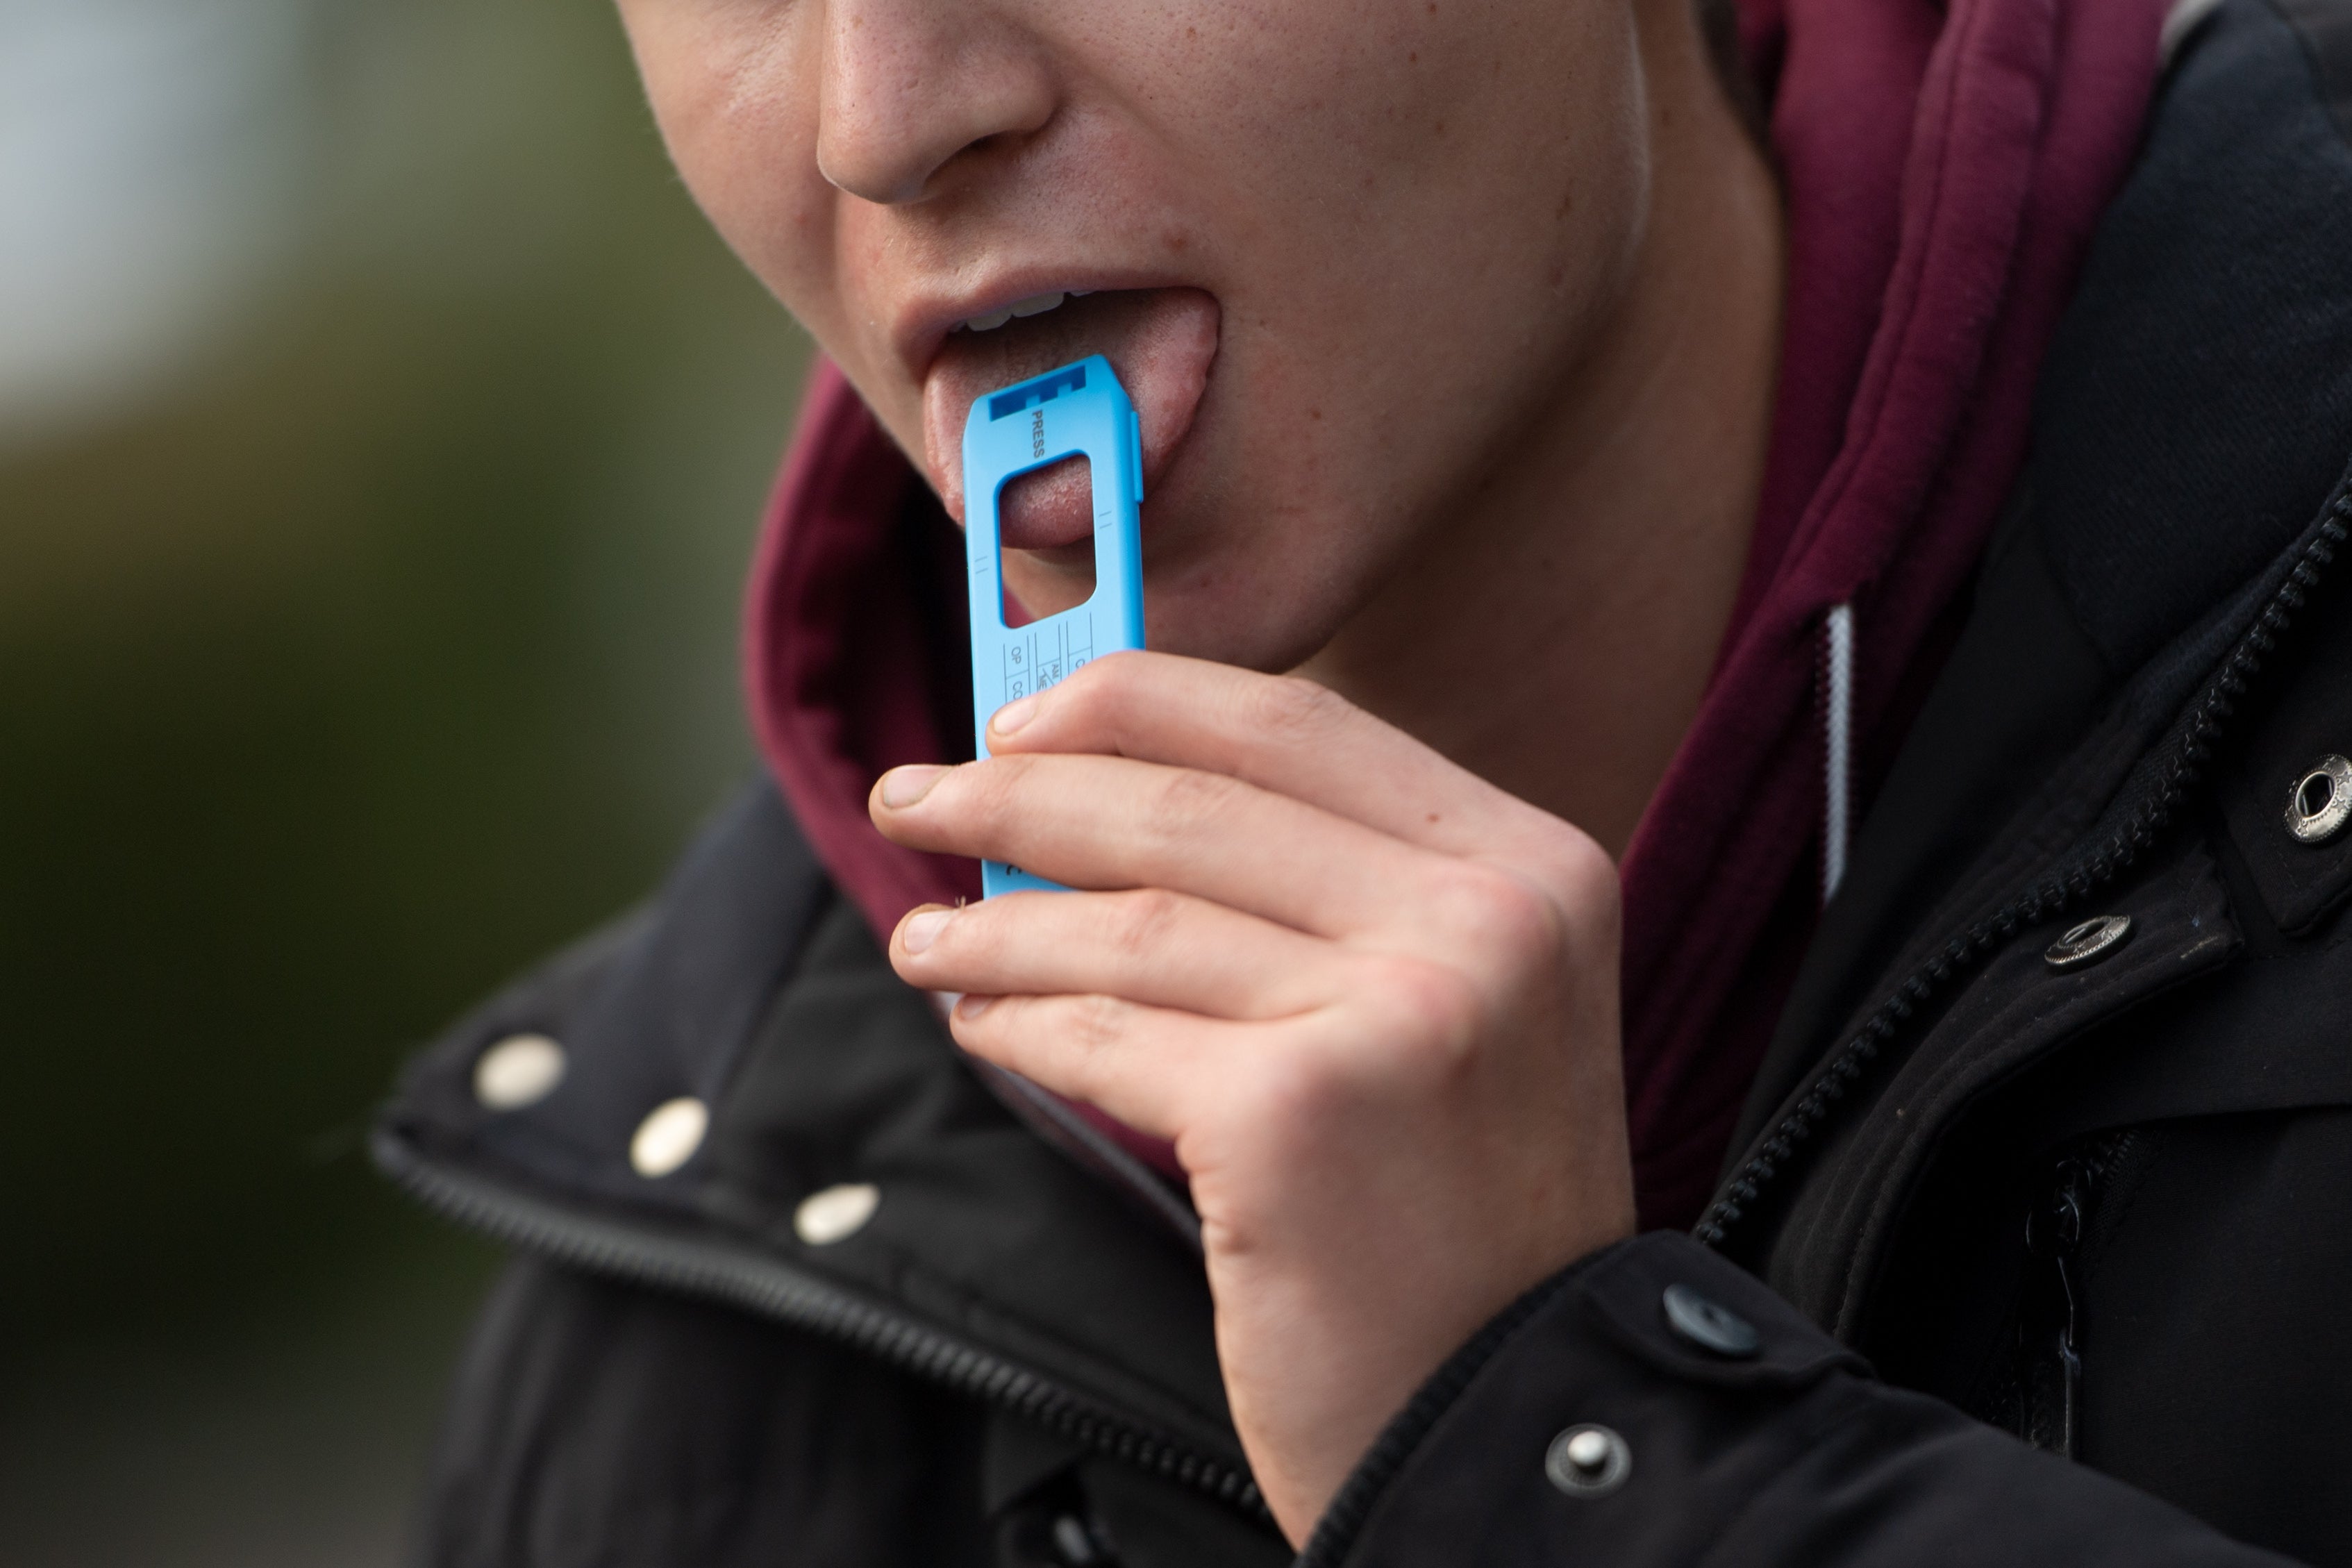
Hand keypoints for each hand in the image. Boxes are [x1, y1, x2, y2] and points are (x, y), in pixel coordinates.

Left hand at [870, 651, 1635, 1543]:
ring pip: (1133, 920)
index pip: (1300, 725)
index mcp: (1533, 867)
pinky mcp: (1296, 1112)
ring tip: (924, 936)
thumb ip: (1322, 895)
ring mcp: (1399, 1010)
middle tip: (914, 796)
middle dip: (1022, 790)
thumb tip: (1093, 800)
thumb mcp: (1445, 1015)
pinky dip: (1020, 1020)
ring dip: (996, 922)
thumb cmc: (1456, 1219)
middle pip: (1196, 805)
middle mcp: (1486, 919)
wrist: (1513, 1421)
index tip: (1026, 714)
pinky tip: (979, 1019)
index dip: (1140, 701)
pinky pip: (1106, 1033)